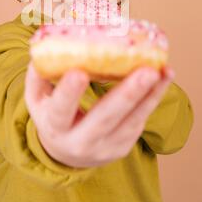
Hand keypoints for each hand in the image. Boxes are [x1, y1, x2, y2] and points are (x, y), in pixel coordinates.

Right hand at [24, 62, 173, 167]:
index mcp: (55, 128)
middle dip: (128, 94)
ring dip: (150, 94)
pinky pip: (140, 121)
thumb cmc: (52, 118)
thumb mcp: (37, 101)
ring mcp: (105, 147)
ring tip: (163, 71)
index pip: (61, 111)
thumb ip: (38, 76)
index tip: (79, 72)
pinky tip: (164, 77)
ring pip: (131, 121)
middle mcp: (80, 142)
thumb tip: (44, 47)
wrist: (67, 155)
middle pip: (105, 118)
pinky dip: (154, 98)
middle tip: (146, 71)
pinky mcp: (123, 146)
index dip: (69, 93)